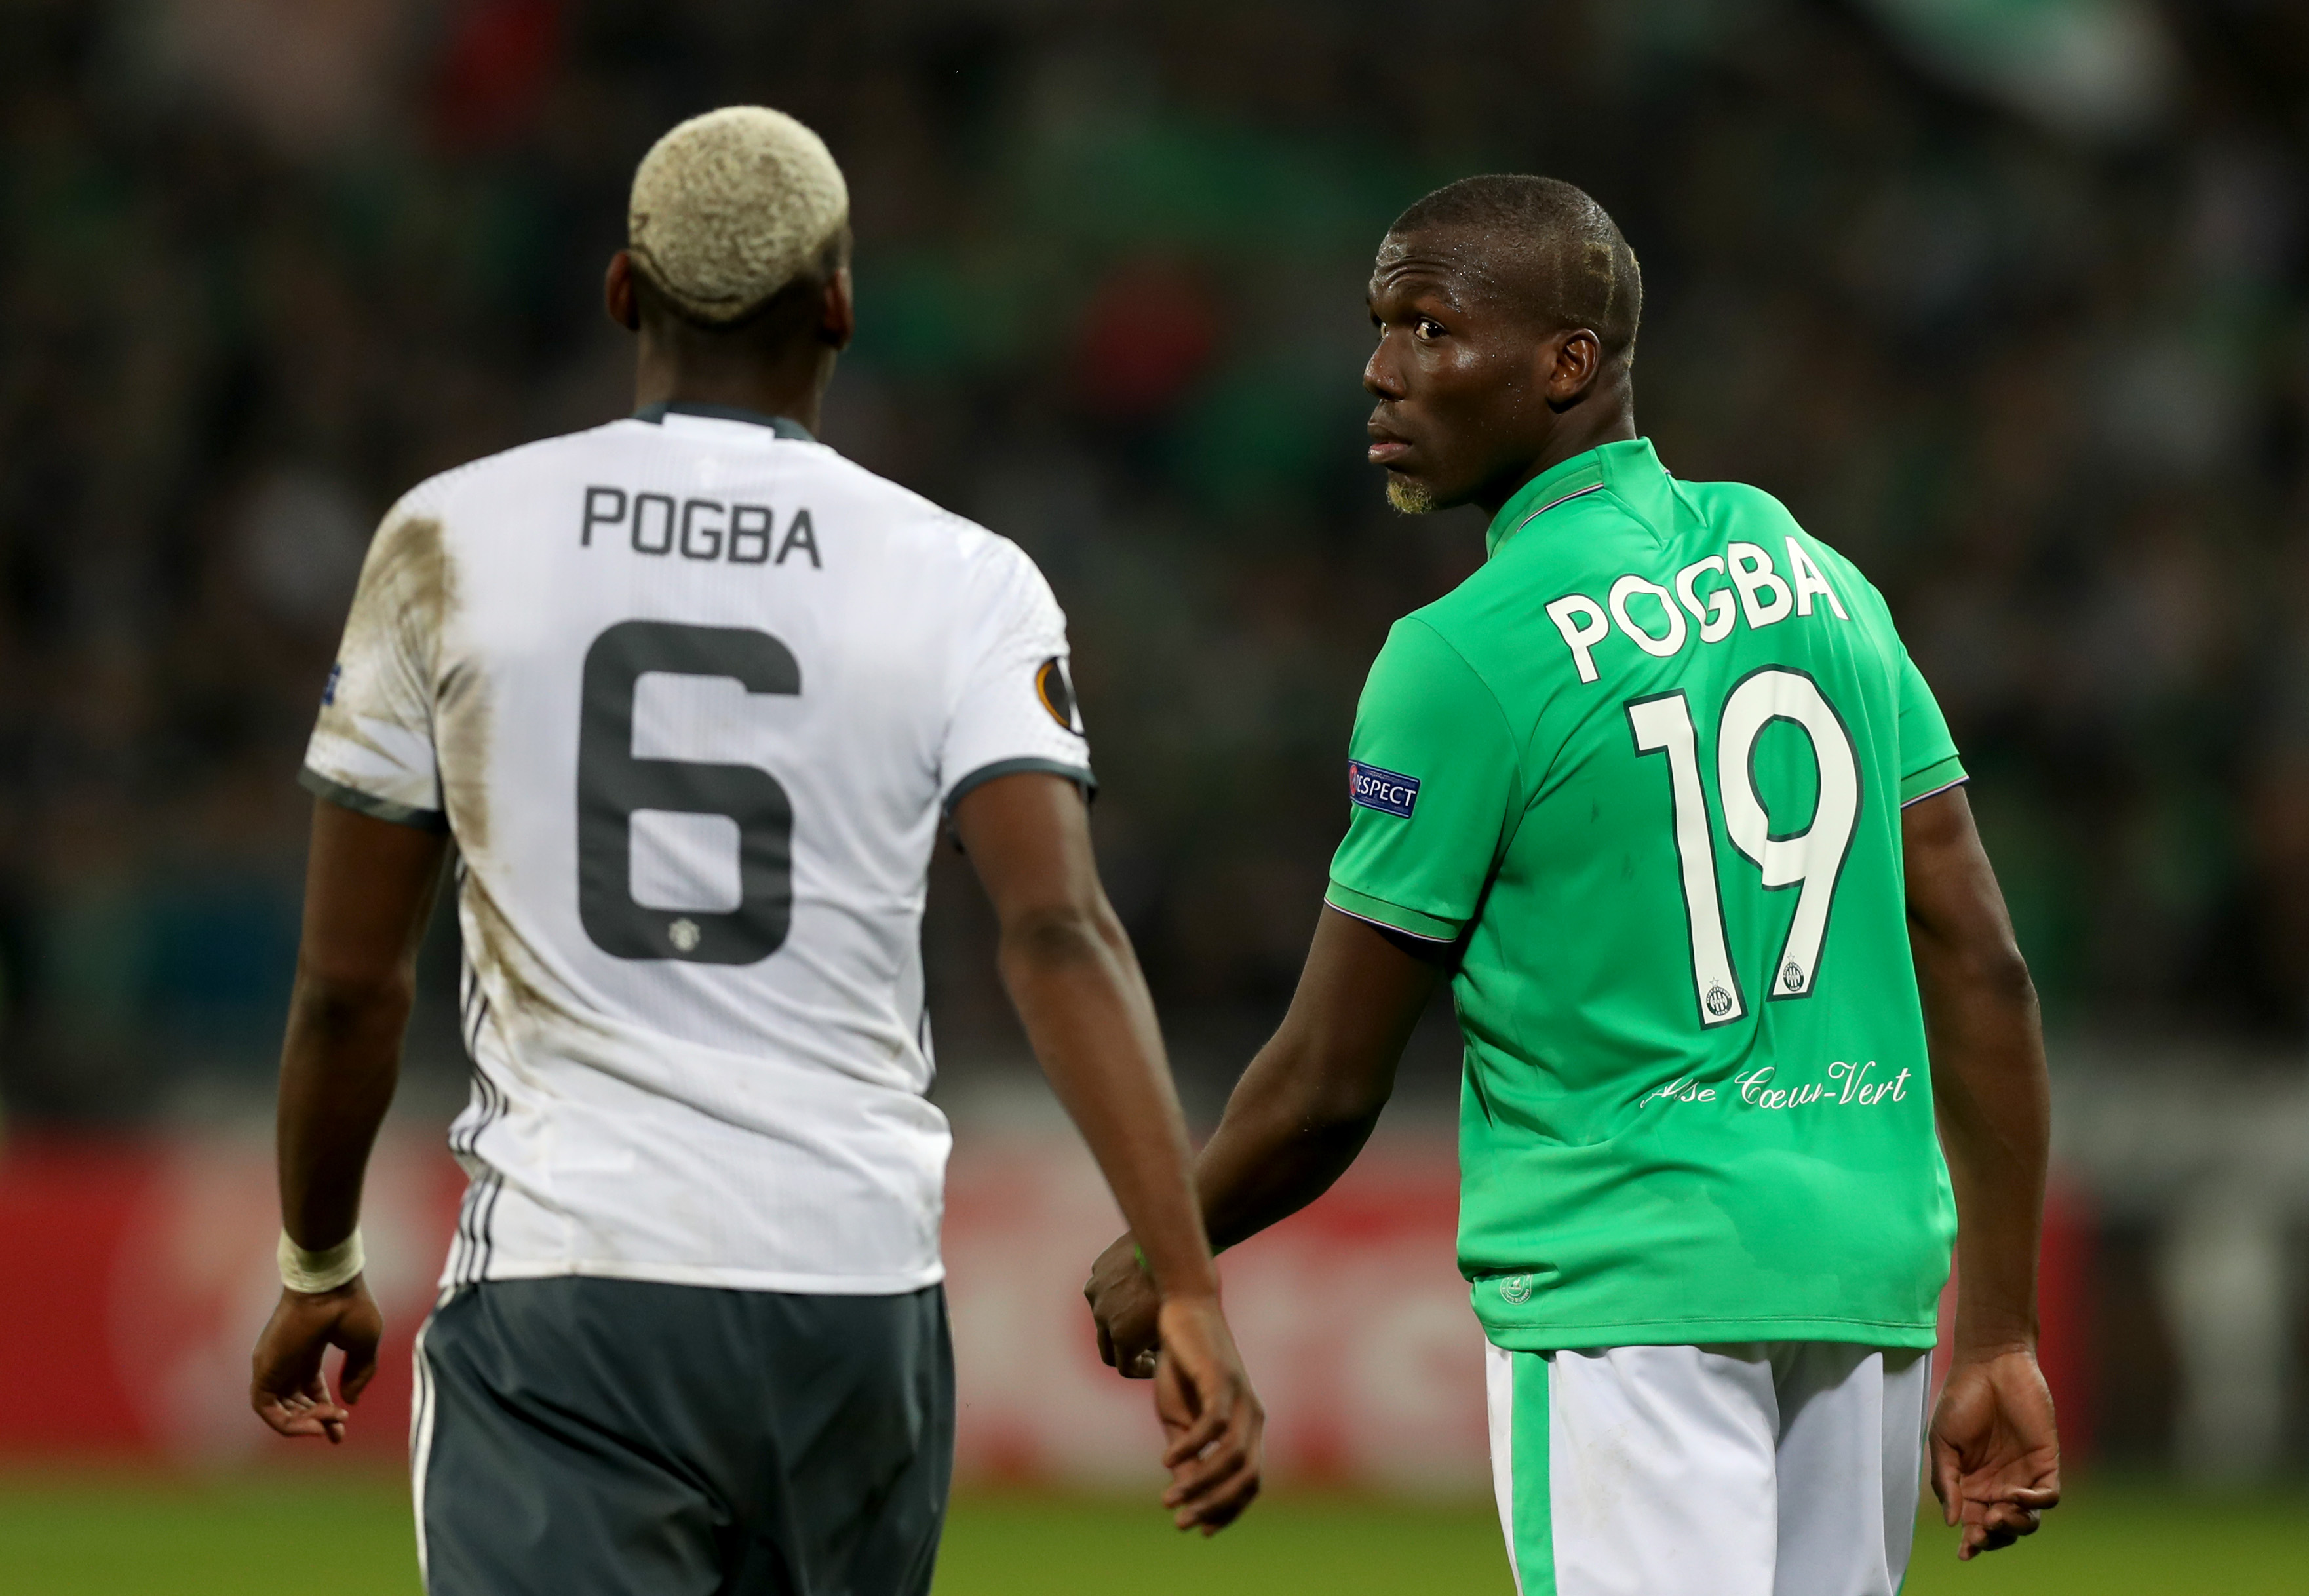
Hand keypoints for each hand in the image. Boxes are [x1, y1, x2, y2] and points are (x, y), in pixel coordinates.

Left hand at [250, 1277, 383, 1443]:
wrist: (331, 1287)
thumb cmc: (350, 1307)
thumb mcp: (364, 1345)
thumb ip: (359, 1374)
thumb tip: (348, 1401)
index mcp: (309, 1350)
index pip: (310, 1391)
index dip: (325, 1411)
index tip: (343, 1425)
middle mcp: (287, 1360)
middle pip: (294, 1404)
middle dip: (317, 1421)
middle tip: (338, 1429)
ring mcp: (273, 1365)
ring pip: (279, 1410)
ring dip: (306, 1424)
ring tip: (330, 1424)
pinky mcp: (264, 1370)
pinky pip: (266, 1409)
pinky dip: (287, 1424)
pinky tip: (314, 1425)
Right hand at [1086, 1234, 1162, 1378]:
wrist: (1175, 1246)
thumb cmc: (1183, 1289)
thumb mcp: (1174, 1327)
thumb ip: (1158, 1348)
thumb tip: (1157, 1357)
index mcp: (1122, 1338)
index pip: (1124, 1368)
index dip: (1141, 1370)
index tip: (1155, 1363)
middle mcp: (1102, 1317)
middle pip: (1107, 1349)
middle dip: (1125, 1353)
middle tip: (1145, 1349)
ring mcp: (1097, 1292)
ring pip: (1102, 1316)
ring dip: (1117, 1321)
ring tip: (1140, 1312)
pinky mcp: (1098, 1270)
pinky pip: (1103, 1289)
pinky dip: (1115, 1293)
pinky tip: (1136, 1284)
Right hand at [1151, 1295, 1262, 1533]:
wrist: (1182, 1314)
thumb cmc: (1181, 1368)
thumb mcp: (1179, 1418)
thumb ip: (1186, 1453)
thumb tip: (1186, 1491)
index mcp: (1248, 1429)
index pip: (1249, 1484)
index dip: (1228, 1511)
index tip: (1200, 1531)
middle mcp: (1253, 1417)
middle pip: (1246, 1477)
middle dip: (1214, 1506)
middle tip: (1181, 1522)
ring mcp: (1242, 1398)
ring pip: (1231, 1456)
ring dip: (1200, 1482)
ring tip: (1169, 1497)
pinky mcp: (1224, 1379)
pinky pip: (1213, 1425)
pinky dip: (1191, 1447)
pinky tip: (1167, 1458)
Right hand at [1930, 1345, 2060, 1559]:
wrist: (1990, 1365)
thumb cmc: (1960, 1399)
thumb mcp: (1941, 1442)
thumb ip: (1945, 1481)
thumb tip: (1951, 1521)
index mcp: (1971, 1483)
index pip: (1974, 1524)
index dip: (1971, 1543)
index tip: (1965, 1553)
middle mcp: (1998, 1485)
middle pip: (2002, 1529)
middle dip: (1993, 1539)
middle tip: (1982, 1534)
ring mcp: (2023, 1475)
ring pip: (2027, 1521)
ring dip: (2015, 1528)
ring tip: (1998, 1518)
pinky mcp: (2046, 1463)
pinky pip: (2048, 1497)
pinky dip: (2035, 1503)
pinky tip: (2017, 1495)